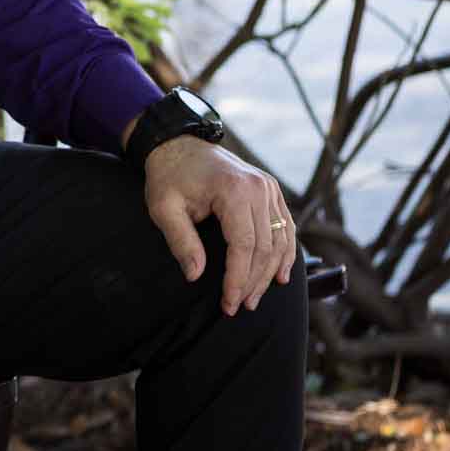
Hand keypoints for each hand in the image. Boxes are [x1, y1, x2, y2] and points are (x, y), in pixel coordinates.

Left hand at [144, 136, 294, 315]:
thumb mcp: (163, 207)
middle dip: (253, 282)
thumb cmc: (169, 176)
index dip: (238, 279)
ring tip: (254, 297)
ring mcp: (269, 188)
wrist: (178, 144)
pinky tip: (280, 275)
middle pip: (265, 247)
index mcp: (234, 190)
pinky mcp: (271, 190)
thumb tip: (195, 275)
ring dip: (270, 273)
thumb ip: (180, 241)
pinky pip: (286, 227)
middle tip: (240, 306)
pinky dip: (285, 253)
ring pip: (280, 241)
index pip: (244, 246)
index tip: (229, 304)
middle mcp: (259, 188)